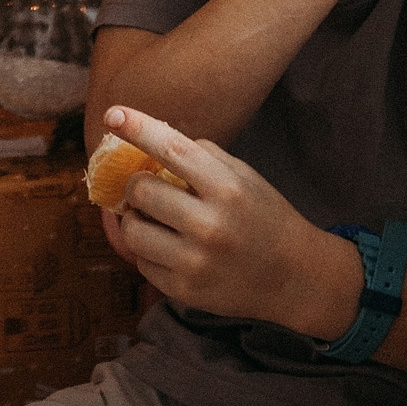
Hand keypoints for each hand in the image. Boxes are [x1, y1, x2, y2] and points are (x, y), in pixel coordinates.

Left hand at [94, 106, 360, 339]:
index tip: (113, 114)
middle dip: (137, 185)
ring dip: (135, 219)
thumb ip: (202, 156)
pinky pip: (141, 263)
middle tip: (146, 188)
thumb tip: (152, 139)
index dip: (138, 128)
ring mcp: (195, 262)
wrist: (293, 277)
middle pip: (141, 191)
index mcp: (226, 188)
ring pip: (132, 231)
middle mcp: (210, 225)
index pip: (172, 150)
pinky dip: (147, 251)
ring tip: (153, 219)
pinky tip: (168, 247)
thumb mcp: (244, 176)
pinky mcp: (185, 291)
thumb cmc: (264, 216)